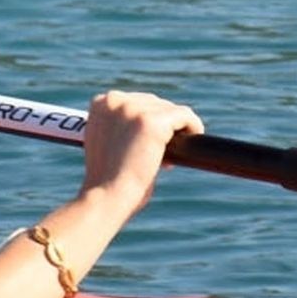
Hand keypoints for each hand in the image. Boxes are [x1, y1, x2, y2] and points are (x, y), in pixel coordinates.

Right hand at [80, 90, 203, 213]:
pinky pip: (185, 115)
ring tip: (168, 157)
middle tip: (160, 156)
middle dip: (162, 126)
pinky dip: (193, 126)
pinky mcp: (153, 121)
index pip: (136, 102)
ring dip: (175, 131)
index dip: (146, 122)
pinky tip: (194, 138)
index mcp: (101, 103)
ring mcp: (134, 109)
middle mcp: (116, 101)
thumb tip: (148, 126)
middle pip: (155, 104)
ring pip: (170, 111)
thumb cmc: (106, 181)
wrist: (107, 197)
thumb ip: (120, 128)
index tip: (148, 144)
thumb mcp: (106, 144)